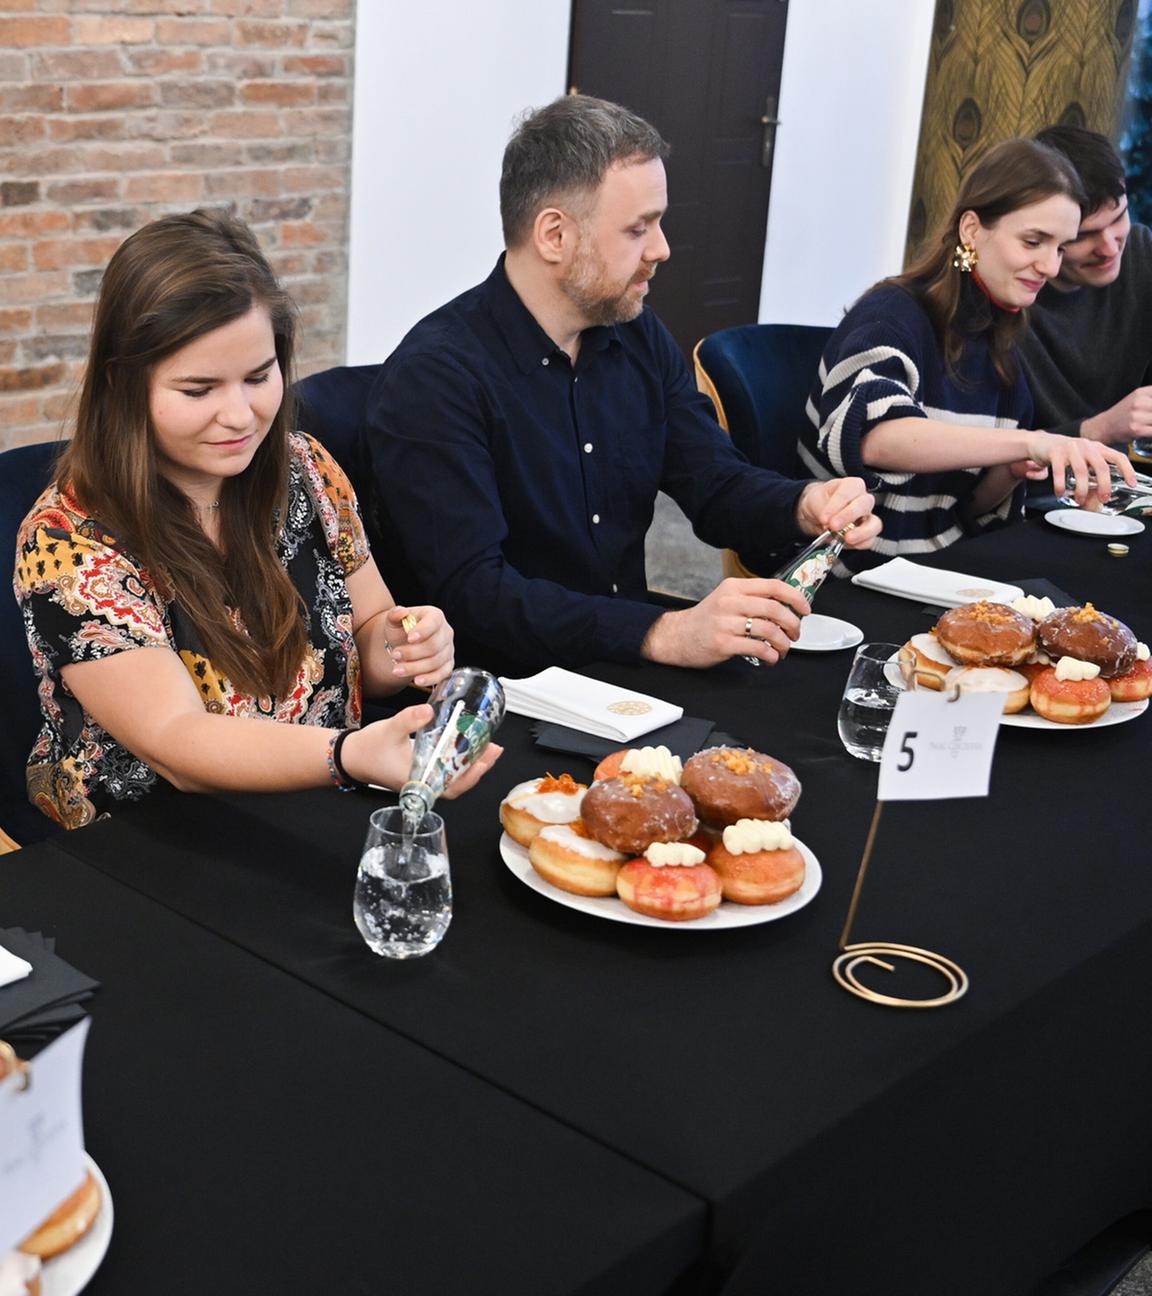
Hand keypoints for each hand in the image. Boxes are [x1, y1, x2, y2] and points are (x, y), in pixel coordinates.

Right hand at [339, 704, 501, 794]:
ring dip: (471, 763)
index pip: (451, 787)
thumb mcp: (390, 730)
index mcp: (417, 781)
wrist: (351, 756)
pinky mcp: (421, 771)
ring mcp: (423, 779)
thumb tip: (429, 711)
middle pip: (458, 783)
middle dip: (479, 767)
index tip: (485, 760)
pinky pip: (445, 770)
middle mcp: (423, 784)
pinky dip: (458, 760)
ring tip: (488, 746)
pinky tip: (466, 746)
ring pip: (453, 777)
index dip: (471, 775)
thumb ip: (409, 720)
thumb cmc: (369, 748)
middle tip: (495, 748)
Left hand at [386, 605, 454, 687]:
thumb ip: (395, 614)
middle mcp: (445, 632)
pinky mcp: (448, 664)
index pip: (433, 622)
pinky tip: (417, 680)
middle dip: (413, 653)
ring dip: (416, 668)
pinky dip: (430, 678)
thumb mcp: (394, 620)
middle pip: (434, 645)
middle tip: (395, 655)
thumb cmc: (401, 629)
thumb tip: (400, 611)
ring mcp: (448, 649)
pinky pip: (442, 674)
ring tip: (397, 670)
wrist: (404, 643)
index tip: (410, 638)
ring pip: (436, 661)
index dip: (423, 631)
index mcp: (435, 616)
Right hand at [641, 577, 808, 667]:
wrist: (677, 636)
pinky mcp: (723, 643)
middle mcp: (729, 602)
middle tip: (795, 633)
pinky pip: (757, 648)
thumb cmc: (706, 620)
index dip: (795, 597)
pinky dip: (770, 655)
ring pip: (768, 630)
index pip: (773, 586)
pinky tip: (771, 658)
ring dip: (783, 643)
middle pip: (774, 609)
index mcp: (734, 587)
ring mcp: (725, 623)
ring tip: (783, 649)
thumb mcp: (727, 599)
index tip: (805, 609)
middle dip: (792, 624)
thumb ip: (753, 600)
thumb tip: (787, 608)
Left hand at [796, 478, 880, 548]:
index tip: (824, 517)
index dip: (836, 505)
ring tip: (847, 538)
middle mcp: (864, 499)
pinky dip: (861, 543)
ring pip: (874, 524)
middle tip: (833, 526)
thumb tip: (828, 522)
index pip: (849, 492)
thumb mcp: (814, 500)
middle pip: (864, 505)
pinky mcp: (866, 534)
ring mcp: (867, 518)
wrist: (816, 516)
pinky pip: (870, 540)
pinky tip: (848, 544)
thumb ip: (821, 509)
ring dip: (861, 532)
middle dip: (848, 516)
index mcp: (852, 485)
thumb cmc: (819, 503)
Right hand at [1020, 432, 1134, 503]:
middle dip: (1104, 485)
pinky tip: (1060, 493)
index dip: (1127, 470)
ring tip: (1080, 500)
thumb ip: (1092, 473)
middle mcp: (1086, 446)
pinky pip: (1059, 472)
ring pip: (1081, 471)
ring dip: (1082, 489)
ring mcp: (1071, 448)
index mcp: (1097, 448)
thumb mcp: (1083, 459)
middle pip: (1101, 466)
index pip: (1118, 457)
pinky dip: (1060, 485)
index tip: (1131, 483)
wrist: (1040, 442)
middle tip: (1103, 498)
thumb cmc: (1064, 454)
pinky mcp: (1055, 453)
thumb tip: (1098, 497)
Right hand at [1081, 386, 1151, 445]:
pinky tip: (1149, 428)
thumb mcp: (1137, 398)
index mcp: (1141, 393)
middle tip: (1151, 417)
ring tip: (1149, 422)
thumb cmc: (1123, 414)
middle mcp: (1139, 403)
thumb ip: (1151, 397)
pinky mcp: (1137, 430)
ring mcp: (1137, 416)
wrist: (1104, 426)